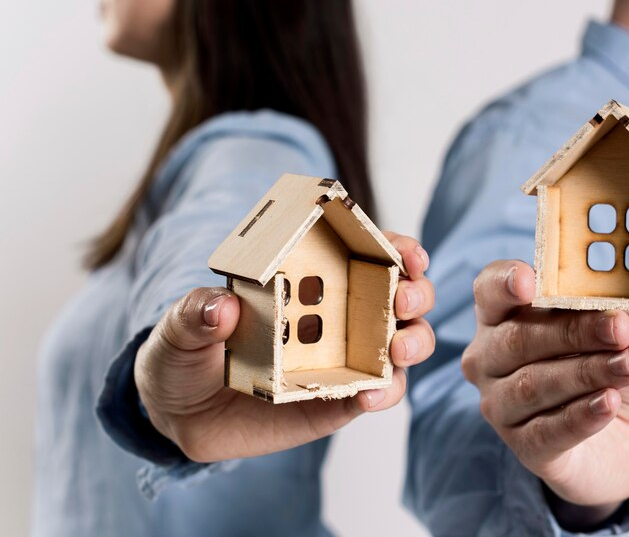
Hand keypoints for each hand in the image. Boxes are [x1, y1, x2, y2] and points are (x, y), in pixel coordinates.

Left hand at [134, 233, 434, 462]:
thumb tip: (221, 306)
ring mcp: (348, 357)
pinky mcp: (342, 398)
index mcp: (315, 277)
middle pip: (402, 294)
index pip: (369, 252)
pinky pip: (378, 392)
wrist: (181, 412)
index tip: (406, 253)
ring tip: (397, 349)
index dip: (398, 247)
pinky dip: (385, 391)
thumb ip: (196, 313)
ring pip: (404, 342)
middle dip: (416, 291)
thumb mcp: (182, 326)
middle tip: (402, 298)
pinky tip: (370, 396)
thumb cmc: (188, 351)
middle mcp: (343, 312)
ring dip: (413, 341)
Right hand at [461, 260, 628, 524]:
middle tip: (619, 327)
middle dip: (573, 331)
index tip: (532, 281)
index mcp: (506, 311)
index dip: (506, 282)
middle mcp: (491, 355)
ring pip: (535, 384)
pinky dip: (582, 415)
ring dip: (587, 372)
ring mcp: (501, 403)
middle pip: (519, 337)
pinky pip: (548, 430)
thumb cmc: (617, 361)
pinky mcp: (524, 446)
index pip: (490, 288)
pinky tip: (611, 403)